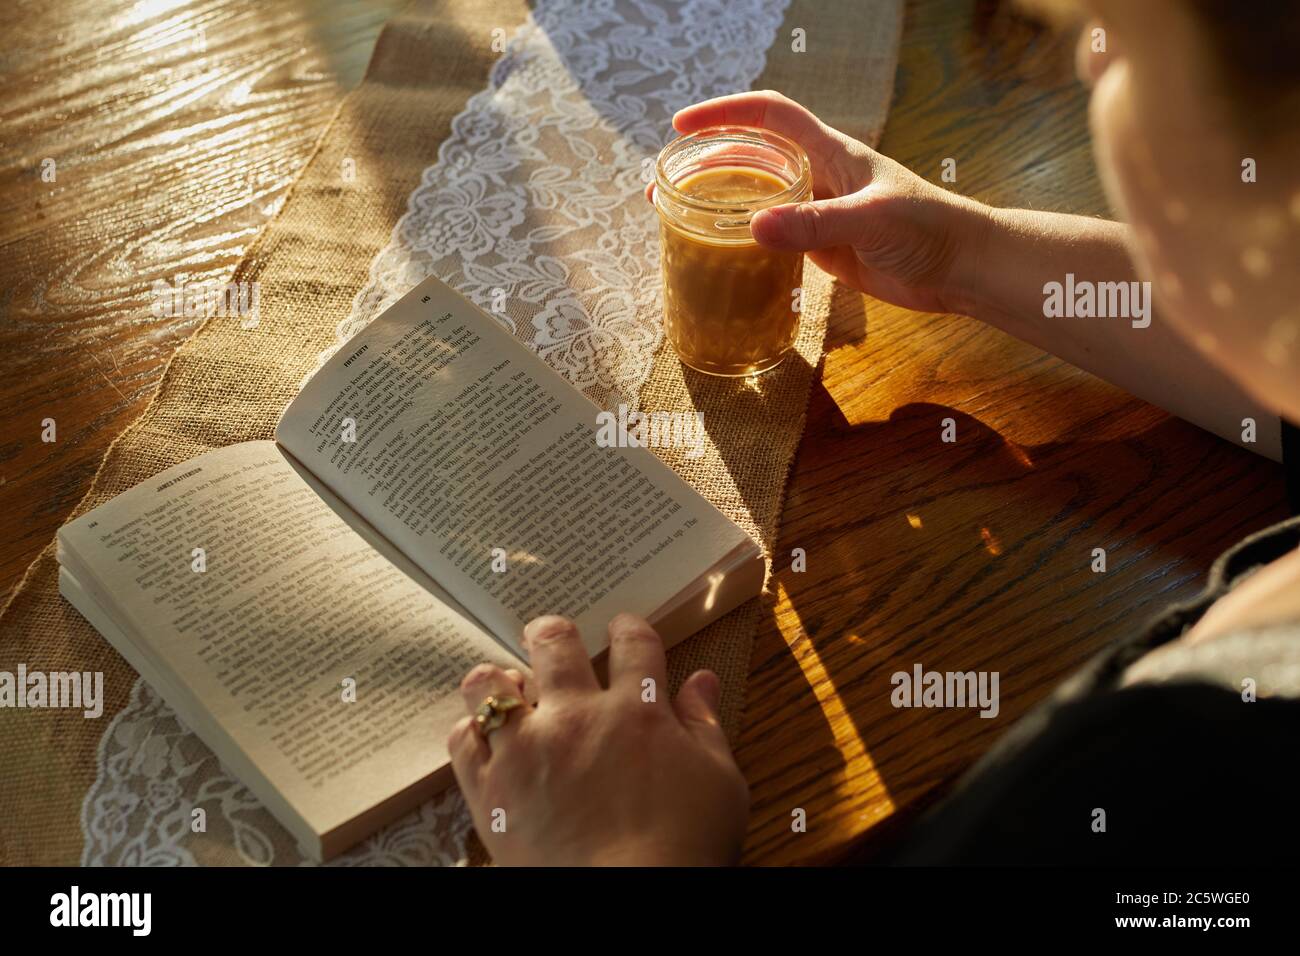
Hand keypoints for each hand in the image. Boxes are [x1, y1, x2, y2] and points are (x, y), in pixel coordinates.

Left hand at [448, 613, 748, 865]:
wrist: (632, 903)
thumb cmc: (685, 846)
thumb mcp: (718, 782)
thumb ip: (704, 725)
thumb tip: (702, 682)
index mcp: (638, 709)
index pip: (633, 642)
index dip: (628, 628)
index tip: (623, 630)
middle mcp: (577, 716)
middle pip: (553, 643)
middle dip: (552, 633)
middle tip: (551, 637)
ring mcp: (528, 750)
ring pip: (492, 686)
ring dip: (499, 680)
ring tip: (507, 686)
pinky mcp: (492, 789)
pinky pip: (463, 742)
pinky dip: (471, 734)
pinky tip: (485, 739)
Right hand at [649, 90, 991, 315]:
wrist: (962, 268)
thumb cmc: (929, 229)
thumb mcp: (871, 219)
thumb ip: (814, 223)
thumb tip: (754, 225)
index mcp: (831, 153)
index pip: (770, 116)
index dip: (725, 113)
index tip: (682, 125)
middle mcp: (820, 176)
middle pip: (752, 156)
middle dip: (707, 163)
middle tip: (663, 185)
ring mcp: (819, 212)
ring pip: (758, 197)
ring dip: (720, 202)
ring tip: (677, 217)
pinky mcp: (824, 247)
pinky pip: (772, 237)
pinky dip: (742, 240)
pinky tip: (719, 252)